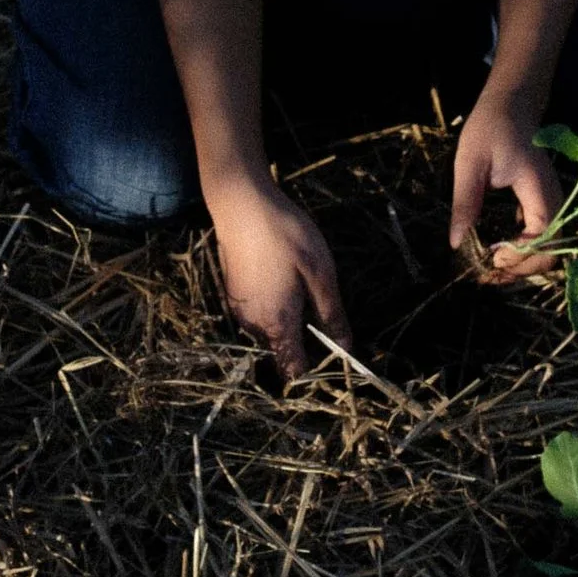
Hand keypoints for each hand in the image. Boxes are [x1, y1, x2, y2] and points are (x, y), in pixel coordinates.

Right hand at [206, 178, 347, 378]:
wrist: (241, 205)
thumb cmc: (286, 236)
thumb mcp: (321, 273)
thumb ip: (332, 314)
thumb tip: (346, 348)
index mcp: (278, 323)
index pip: (293, 369)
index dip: (313, 371)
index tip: (332, 357)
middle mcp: (253, 324)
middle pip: (281, 350)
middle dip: (303, 341)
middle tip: (322, 309)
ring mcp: (239, 310)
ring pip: (268, 331)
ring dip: (287, 321)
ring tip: (303, 288)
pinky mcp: (232, 294)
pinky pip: (257, 314)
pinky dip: (273, 307)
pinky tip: (283, 278)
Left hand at [448, 95, 565, 278]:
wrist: (512, 105)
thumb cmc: (491, 128)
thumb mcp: (470, 163)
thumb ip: (466, 202)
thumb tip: (457, 242)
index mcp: (539, 189)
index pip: (541, 236)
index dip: (518, 256)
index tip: (490, 259)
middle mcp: (554, 199)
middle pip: (551, 250)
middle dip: (522, 269)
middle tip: (488, 276)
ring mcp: (552, 202)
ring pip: (549, 246)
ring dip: (524, 264)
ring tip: (492, 272)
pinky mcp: (544, 203)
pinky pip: (542, 236)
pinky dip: (524, 251)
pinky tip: (500, 255)